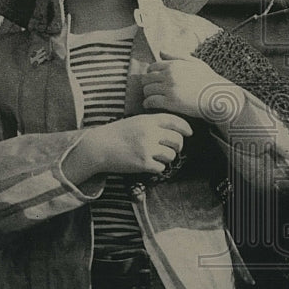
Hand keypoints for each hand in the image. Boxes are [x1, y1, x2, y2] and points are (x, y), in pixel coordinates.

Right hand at [64, 113, 192, 181]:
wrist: (98, 147)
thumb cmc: (116, 134)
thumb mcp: (135, 122)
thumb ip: (153, 123)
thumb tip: (174, 130)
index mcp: (148, 120)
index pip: (174, 121)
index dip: (185, 127)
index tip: (190, 132)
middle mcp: (149, 133)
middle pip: (177, 140)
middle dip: (178, 146)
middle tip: (173, 149)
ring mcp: (146, 148)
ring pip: (171, 155)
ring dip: (167, 158)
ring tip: (157, 157)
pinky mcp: (143, 163)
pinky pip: (161, 167)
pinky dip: (157, 167)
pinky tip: (149, 164)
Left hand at [143, 53, 245, 123]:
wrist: (217, 97)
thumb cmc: (208, 80)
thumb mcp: (195, 63)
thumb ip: (177, 56)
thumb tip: (161, 51)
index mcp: (174, 65)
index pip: (152, 67)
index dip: (151, 74)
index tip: (154, 80)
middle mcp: (170, 75)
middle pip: (147, 78)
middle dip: (147, 84)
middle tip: (151, 90)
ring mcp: (169, 89)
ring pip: (147, 90)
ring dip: (148, 94)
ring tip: (152, 98)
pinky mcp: (170, 102)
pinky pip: (151, 101)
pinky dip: (148, 104)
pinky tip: (150, 106)